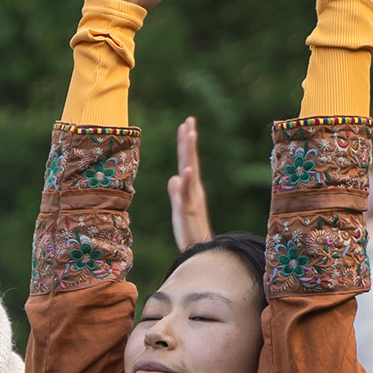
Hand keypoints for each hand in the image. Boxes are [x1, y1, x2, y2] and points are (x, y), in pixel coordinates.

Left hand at [167, 116, 211, 249]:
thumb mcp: (179, 208)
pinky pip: (187, 194)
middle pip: (190, 161)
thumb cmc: (189, 231)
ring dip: (190, 153)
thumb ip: (177, 193)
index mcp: (190, 189)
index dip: (186, 144)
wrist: (198, 251)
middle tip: (189, 121)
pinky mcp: (188, 211)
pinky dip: (187, 182)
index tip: (186, 123)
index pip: (188, 161)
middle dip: (189, 141)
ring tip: (190, 135)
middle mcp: (193, 190)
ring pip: (190, 172)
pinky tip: (186, 170)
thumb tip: (174, 178)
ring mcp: (191, 199)